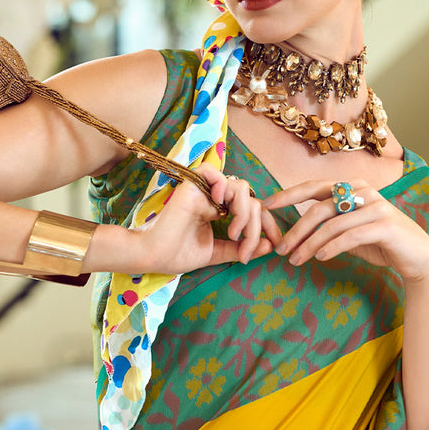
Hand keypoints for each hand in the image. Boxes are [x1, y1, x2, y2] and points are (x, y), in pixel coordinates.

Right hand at [135, 163, 281, 274]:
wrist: (153, 256)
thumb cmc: (178, 254)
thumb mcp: (216, 253)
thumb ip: (240, 248)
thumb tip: (268, 246)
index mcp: (219, 211)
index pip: (253, 209)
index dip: (267, 224)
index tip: (275, 243)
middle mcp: (214, 198)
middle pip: (251, 200)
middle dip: (256, 226)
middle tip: (246, 249)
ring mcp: (203, 191)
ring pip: (240, 187)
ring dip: (244, 212)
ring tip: (234, 233)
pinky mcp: (192, 186)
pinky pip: (214, 172)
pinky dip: (223, 186)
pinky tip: (221, 207)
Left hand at [264, 179, 428, 285]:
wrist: (416, 256)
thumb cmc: (378, 242)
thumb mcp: (349, 228)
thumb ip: (328, 222)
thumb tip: (294, 229)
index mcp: (352, 186)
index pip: (313, 186)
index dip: (288, 194)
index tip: (266, 206)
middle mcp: (363, 190)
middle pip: (319, 208)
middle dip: (296, 230)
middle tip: (280, 249)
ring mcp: (376, 206)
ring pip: (332, 225)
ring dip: (309, 244)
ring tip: (295, 260)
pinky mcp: (385, 225)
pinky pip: (350, 236)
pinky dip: (332, 247)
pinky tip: (319, 258)